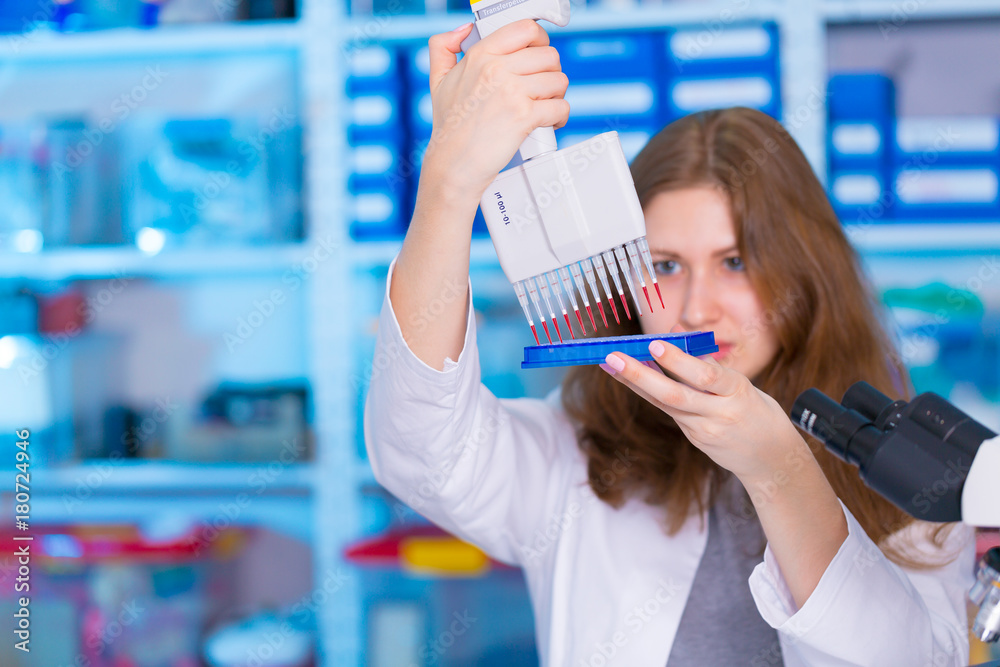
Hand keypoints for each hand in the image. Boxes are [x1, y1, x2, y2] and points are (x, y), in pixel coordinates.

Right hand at [420, 20, 569, 201]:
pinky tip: (549, 122)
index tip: (539, 54)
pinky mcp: (524, 116)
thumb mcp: (437, 80)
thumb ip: (443, 47)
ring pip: (558, 80)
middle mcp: (496, 69)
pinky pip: (560, 106)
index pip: (526, 29)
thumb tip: (463, 29)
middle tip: (542, 87)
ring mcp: (512, 92)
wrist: (453, 163)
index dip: (540, 40)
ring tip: (545, 105)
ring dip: (557, 95)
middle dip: (551, 72)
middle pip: (549, 55)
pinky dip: (560, 116)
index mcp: (480, 55)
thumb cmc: (450, 126)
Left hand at [602, 340, 808, 486]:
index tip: (654, 343)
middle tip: (613, 356)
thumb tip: (676, 333)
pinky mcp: (695, 439)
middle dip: (640, 375)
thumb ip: (709, 363)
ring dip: (635, 382)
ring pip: (666, 404)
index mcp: (738, 392)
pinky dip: (649, 393)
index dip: (678, 361)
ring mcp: (705, 430)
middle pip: (675, 394)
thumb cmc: (758, 412)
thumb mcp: (743, 384)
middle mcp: (720, 413)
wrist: (771, 460)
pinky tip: (630, 378)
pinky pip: (670, 411)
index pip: (705, 375)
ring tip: (611, 364)